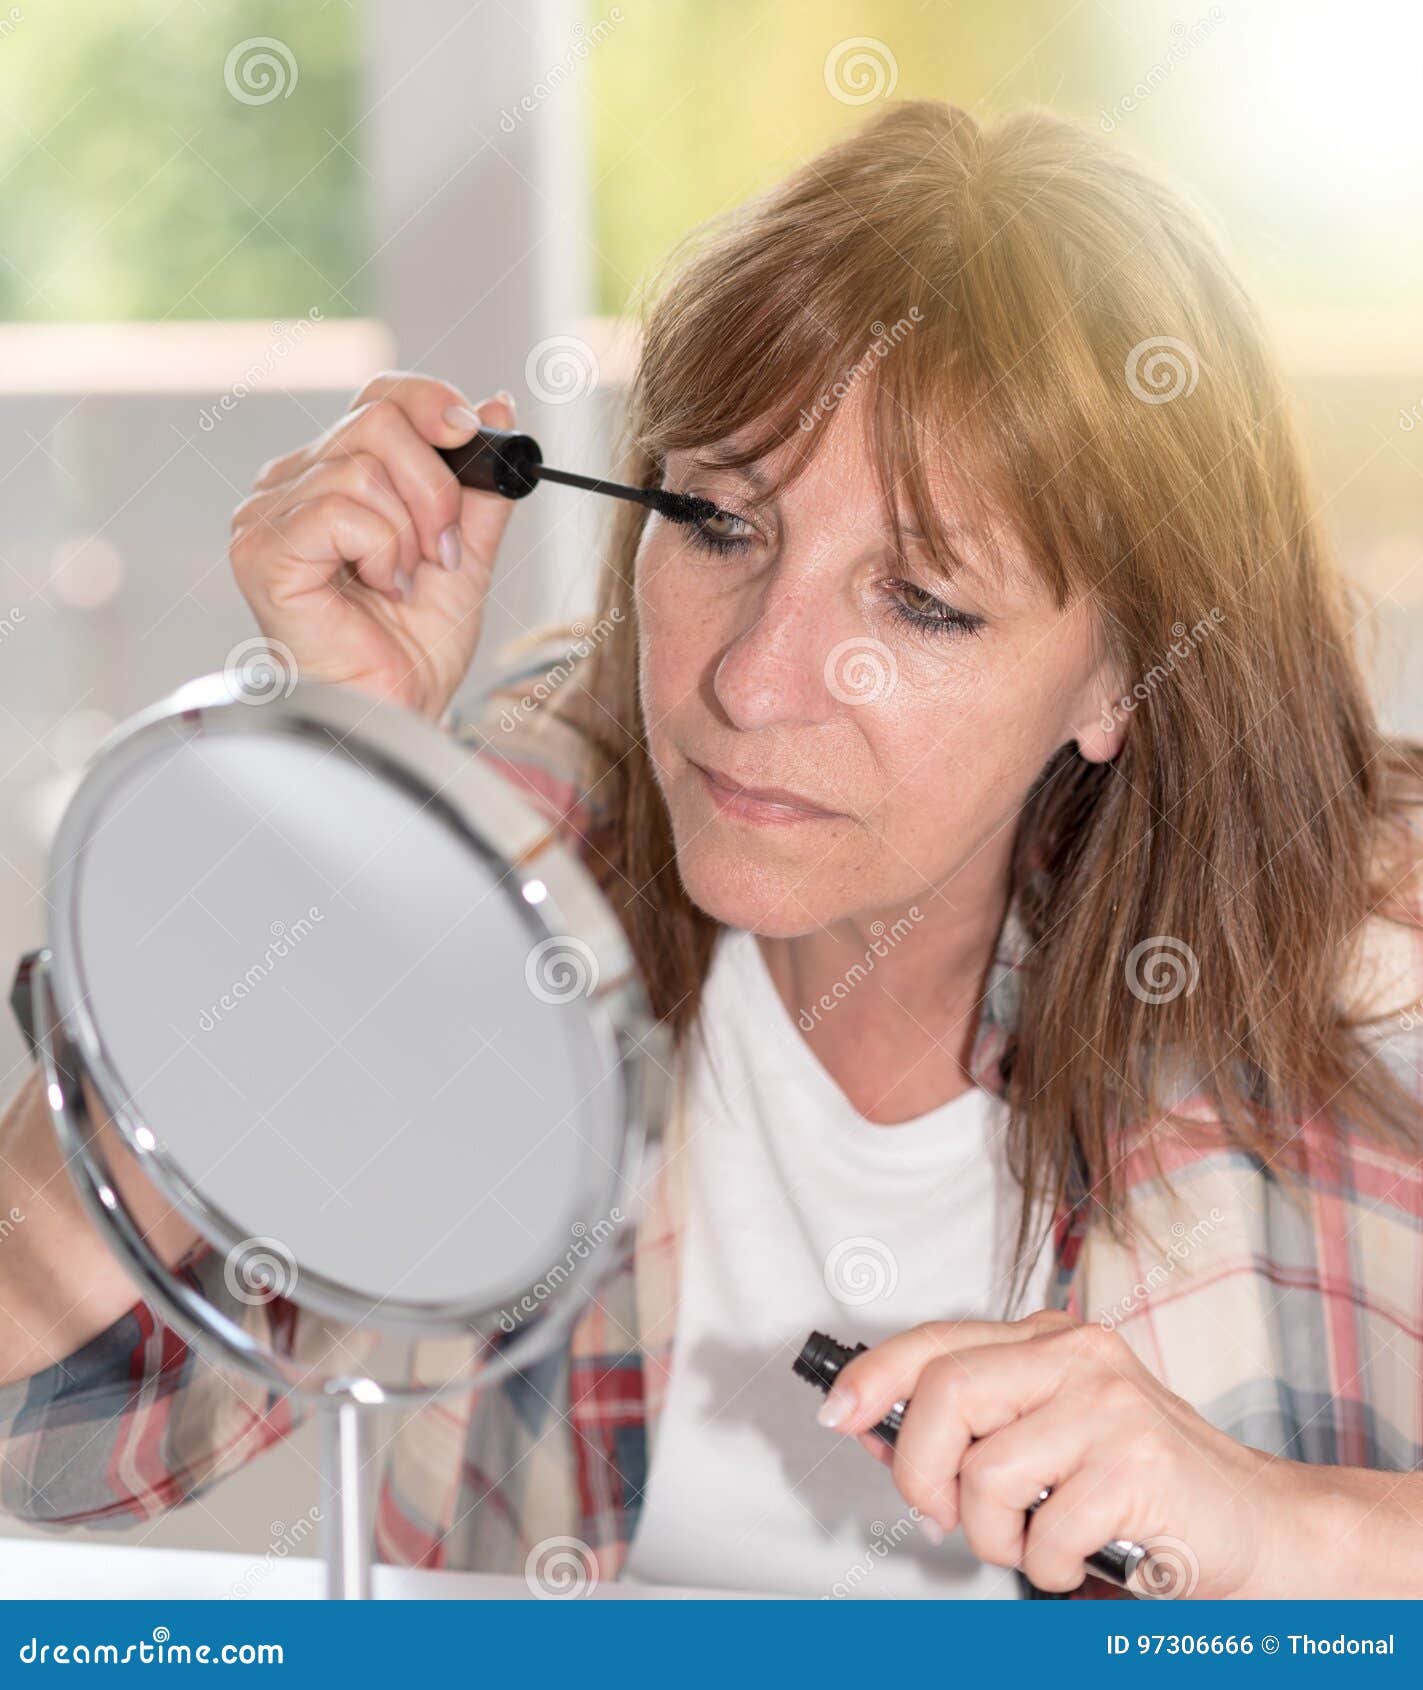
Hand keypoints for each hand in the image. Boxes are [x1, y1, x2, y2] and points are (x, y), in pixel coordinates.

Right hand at [229, 372, 519, 720]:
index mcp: (333, 475)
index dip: (431, 405)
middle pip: (377, 420)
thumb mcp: (467, 552)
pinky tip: (378, 589)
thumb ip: (479, 486)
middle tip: (443, 550)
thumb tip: (496, 404)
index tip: (472, 439)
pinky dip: (381, 551)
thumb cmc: (415, 648)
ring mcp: (267, 515)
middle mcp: (291, 484)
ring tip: (403, 582)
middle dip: (436, 489)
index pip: (378, 397)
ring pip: (362, 468)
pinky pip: (340, 510)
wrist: (398, 709)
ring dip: (410, 533)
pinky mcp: (261, 550)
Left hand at [825, 1310, 1307, 1596]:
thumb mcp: (1050, 1437)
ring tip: (1037, 1541)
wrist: (1262, 1526)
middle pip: (946, 1393)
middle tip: (939, 1512)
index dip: (874, 1377)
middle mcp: (1077, 1355)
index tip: (839, 1413)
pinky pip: (1044, 1533)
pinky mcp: (1136, 1465)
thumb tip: (873, 1428)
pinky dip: (1050, 1567)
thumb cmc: (1145, 1488)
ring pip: (986, 1474)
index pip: (937, 1341)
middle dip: (919, 1469)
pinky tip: (1084, 1555)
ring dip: (994, 1537)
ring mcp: (1109, 1405)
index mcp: (1049, 1339)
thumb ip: (975, 1427)